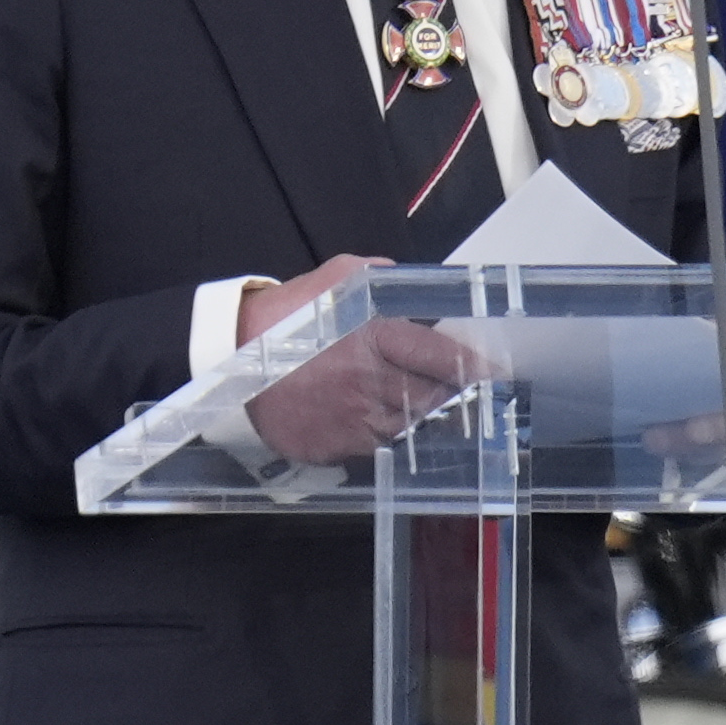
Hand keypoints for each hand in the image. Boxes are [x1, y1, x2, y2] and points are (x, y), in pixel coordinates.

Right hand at [240, 255, 481, 464]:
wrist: (230, 359)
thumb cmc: (287, 316)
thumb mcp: (337, 278)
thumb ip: (382, 279)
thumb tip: (415, 286)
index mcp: (376, 339)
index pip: (441, 356)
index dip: (472, 365)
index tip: (495, 370)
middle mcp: (370, 383)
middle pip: (432, 396)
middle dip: (447, 391)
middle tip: (455, 385)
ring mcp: (353, 420)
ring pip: (408, 424)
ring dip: (416, 413)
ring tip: (408, 397)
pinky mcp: (335, 446)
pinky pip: (376, 445)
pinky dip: (382, 432)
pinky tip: (373, 415)